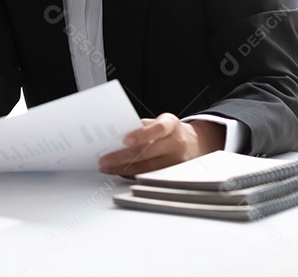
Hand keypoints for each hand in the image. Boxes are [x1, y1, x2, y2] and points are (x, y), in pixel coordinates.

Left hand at [98, 115, 225, 177]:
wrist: (194, 144)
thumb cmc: (169, 131)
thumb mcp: (160, 122)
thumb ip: (141, 126)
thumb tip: (116, 133)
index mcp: (171, 125)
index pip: (158, 128)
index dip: (142, 135)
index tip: (124, 140)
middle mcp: (176, 143)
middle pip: (148, 152)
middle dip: (122, 156)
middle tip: (104, 159)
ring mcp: (176, 161)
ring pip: (147, 168)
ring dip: (123, 168)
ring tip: (107, 167)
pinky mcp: (173, 175)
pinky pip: (149, 176)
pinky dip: (132, 174)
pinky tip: (120, 172)